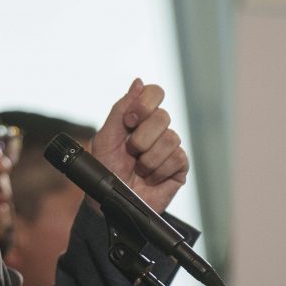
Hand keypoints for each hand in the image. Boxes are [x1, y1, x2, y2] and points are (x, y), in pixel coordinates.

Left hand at [90, 78, 187, 213]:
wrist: (110, 202)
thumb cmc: (105, 170)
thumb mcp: (105, 138)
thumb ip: (120, 109)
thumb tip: (138, 82)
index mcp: (139, 118)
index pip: (155, 93)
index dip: (144, 104)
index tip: (130, 121)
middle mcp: (156, 130)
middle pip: (163, 116)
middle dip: (141, 138)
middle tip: (131, 152)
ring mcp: (169, 148)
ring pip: (171, 138)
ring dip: (148, 158)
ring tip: (138, 169)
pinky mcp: (179, 167)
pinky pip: (178, 158)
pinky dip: (159, 171)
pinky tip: (150, 178)